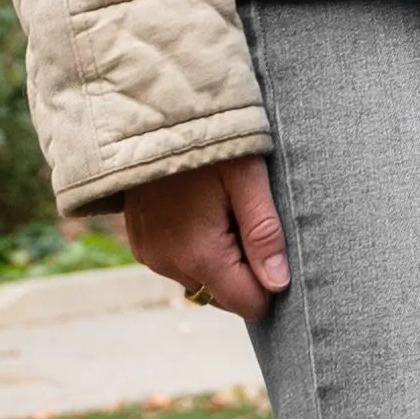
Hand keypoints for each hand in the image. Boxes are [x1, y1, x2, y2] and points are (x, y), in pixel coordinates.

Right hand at [121, 155, 290, 316]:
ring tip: (223, 207)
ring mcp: (150, 254)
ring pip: (201, 278)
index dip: (269, 282)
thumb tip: (278, 284)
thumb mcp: (247, 177)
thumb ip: (264, 232)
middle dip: (244, 268)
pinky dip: (196, 247)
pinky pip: (179, 261)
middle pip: (223, 293)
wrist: (150, 115)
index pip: (246, 303)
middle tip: (246, 217)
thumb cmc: (207, 140)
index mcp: (199, 254)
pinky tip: (201, 208)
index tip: (273, 243)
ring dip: (220, 257)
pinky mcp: (141, 243)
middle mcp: (168, 263)